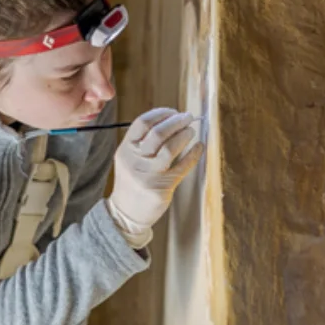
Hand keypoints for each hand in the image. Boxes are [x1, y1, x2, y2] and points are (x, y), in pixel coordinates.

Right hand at [108, 108, 204, 228]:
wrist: (126, 212)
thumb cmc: (131, 180)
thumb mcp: (128, 158)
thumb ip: (142, 142)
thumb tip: (170, 121)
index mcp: (125, 149)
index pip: (141, 123)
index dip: (160, 114)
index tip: (173, 111)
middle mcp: (135, 160)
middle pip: (157, 133)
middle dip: (176, 122)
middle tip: (188, 118)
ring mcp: (148, 174)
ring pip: (170, 148)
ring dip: (184, 136)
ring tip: (191, 131)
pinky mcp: (161, 187)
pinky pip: (182, 167)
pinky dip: (193, 155)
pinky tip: (199, 147)